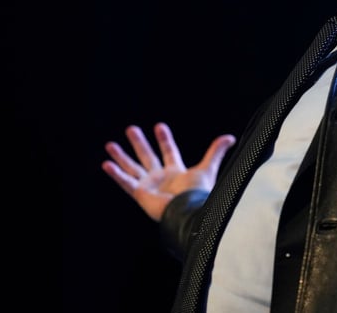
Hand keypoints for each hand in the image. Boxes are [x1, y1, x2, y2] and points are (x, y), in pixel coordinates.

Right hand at [102, 122, 235, 220]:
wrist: (188, 211)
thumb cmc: (198, 193)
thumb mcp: (207, 168)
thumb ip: (216, 152)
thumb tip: (231, 137)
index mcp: (176, 172)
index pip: (168, 151)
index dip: (164, 139)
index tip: (159, 126)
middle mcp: (161, 178)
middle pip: (147, 156)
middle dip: (139, 143)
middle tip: (131, 128)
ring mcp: (149, 186)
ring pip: (132, 167)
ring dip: (121, 156)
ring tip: (110, 144)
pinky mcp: (140, 194)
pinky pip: (125, 182)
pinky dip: (115, 174)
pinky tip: (106, 164)